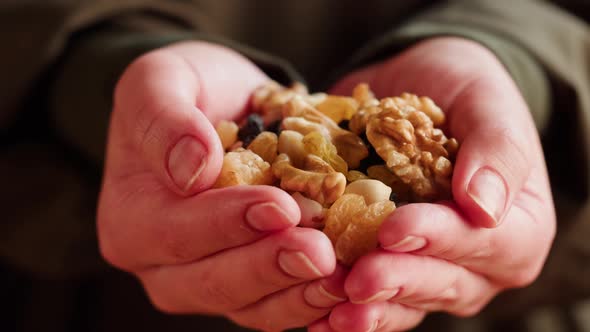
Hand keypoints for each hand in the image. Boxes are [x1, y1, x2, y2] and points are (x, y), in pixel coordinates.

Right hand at [96, 41, 345, 330]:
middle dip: (270, 266)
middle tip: (320, 251)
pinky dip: (310, 300)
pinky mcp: (246, 287)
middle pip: (213, 281)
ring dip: (297, 293)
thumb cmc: (188, 92)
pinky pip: (275, 307)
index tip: (280, 205)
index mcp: (131, 219)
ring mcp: (205, 282)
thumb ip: (163, 118)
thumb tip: (192, 170)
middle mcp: (162, 264)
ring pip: (249, 305)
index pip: (176, 231)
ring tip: (341, 273)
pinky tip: (344, 285)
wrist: (224, 107)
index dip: (228, 223)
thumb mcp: (161, 80)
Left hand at [309, 37, 555, 330]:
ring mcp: (431, 270)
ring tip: (333, 311)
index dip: (440, 239)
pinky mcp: (392, 267)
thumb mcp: (486, 102)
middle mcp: (477, 261)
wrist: (418, 87)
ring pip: (406, 302)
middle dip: (398, 281)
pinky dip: (345, 307)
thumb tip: (484, 208)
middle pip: (442, 282)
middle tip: (357, 280)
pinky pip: (374, 297)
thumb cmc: (461, 91)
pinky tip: (318, 318)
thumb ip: (496, 150)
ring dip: (369, 307)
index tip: (395, 229)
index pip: (484, 242)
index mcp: (517, 227)